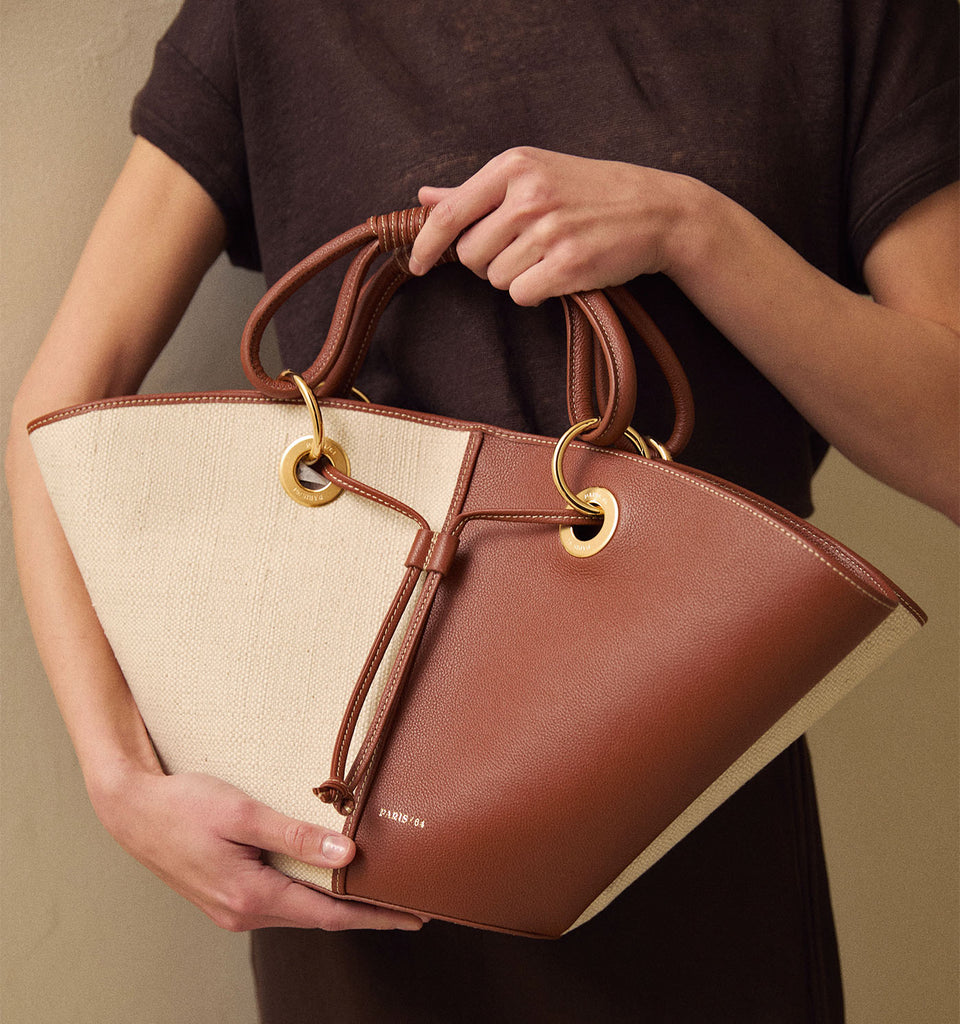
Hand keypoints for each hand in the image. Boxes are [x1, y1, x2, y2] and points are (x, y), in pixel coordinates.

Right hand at [93, 769, 424, 931]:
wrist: (132, 811)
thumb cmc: (184, 806)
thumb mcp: (242, 812)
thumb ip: (294, 835)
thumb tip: (346, 853)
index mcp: (252, 896)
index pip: (330, 915)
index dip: (375, 916)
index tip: (413, 915)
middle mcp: (244, 913)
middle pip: (319, 918)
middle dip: (364, 913)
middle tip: (408, 902)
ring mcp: (234, 909)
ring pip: (300, 911)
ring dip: (337, 904)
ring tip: (376, 890)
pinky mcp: (227, 896)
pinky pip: (280, 902)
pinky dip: (310, 894)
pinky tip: (325, 878)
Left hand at [408, 146, 697, 304]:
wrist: (656, 210)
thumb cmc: (590, 193)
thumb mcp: (534, 174)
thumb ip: (476, 190)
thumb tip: (426, 198)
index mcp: (514, 166)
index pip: (450, 213)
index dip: (427, 244)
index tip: (417, 265)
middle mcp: (527, 195)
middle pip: (471, 255)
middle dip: (488, 262)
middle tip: (522, 250)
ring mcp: (548, 230)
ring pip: (497, 279)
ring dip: (517, 277)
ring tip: (549, 255)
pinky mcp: (567, 264)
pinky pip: (522, 296)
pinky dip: (536, 292)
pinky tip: (560, 272)